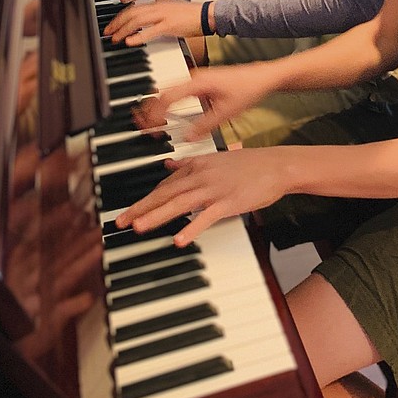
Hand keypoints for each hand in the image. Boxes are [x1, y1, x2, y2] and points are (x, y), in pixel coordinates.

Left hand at [103, 0, 207, 45]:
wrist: (206, 15)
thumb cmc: (191, 13)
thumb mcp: (172, 4)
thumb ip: (161, 3)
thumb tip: (154, 1)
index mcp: (157, 2)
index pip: (133, 8)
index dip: (120, 16)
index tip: (113, 25)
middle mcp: (157, 7)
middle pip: (131, 13)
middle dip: (117, 23)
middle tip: (108, 32)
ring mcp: (163, 16)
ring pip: (137, 20)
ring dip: (123, 30)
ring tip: (115, 38)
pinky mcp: (169, 26)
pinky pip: (150, 31)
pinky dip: (138, 36)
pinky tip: (130, 42)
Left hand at [115, 150, 285, 246]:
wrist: (276, 165)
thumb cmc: (249, 164)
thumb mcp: (215, 158)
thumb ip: (190, 163)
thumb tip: (169, 164)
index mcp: (197, 165)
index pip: (165, 184)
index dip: (145, 198)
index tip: (129, 212)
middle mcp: (202, 175)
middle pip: (166, 193)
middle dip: (141, 208)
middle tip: (121, 222)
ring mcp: (214, 189)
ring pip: (180, 204)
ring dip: (157, 216)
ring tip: (139, 228)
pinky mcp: (228, 203)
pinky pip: (206, 217)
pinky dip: (191, 228)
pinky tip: (179, 239)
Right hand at [135, 64, 277, 140]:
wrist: (262, 77)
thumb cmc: (248, 89)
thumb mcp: (226, 112)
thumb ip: (205, 126)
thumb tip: (187, 137)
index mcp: (197, 83)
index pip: (167, 97)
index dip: (155, 114)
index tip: (150, 128)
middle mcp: (194, 78)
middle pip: (162, 93)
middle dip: (148, 110)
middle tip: (140, 126)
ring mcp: (196, 79)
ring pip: (168, 91)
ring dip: (156, 106)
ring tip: (147, 122)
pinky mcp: (200, 83)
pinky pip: (176, 91)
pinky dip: (166, 103)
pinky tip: (164, 114)